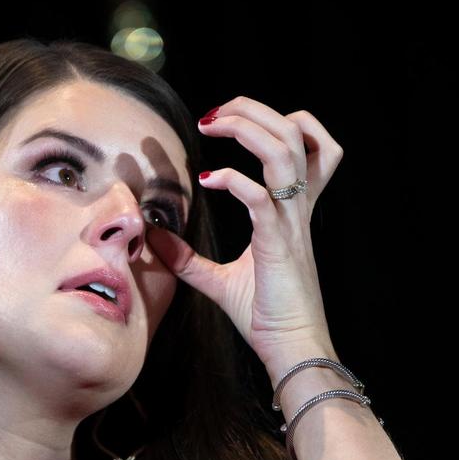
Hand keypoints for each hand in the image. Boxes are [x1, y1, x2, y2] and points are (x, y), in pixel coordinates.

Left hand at [145, 96, 344, 372]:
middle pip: (296, 132)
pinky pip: (262, 198)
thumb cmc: (267, 317)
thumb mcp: (220, 281)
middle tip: (214, 114)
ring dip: (248, 128)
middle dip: (254, 110)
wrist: (292, 349)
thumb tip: (153, 239)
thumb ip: (188, 259)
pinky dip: (233, 181)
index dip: (272, 123)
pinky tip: (205, 181)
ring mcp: (290, 223)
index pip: (306, 146)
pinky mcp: (279, 244)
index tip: (226, 123)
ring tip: (212, 124)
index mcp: (291, 211)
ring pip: (286, 151)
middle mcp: (296, 209)